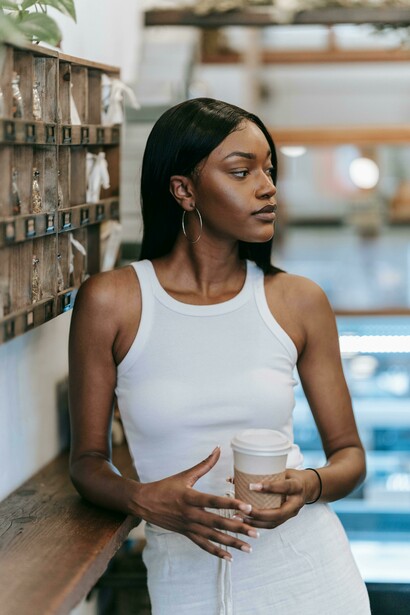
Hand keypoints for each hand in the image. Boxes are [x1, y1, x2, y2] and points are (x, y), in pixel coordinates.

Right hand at [134, 447, 259, 559]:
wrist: (144, 503)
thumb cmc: (165, 486)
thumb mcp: (184, 475)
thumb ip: (204, 464)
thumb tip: (218, 448)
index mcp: (190, 497)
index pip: (214, 501)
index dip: (231, 504)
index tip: (248, 508)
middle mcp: (190, 514)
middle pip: (217, 522)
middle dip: (238, 528)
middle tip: (256, 532)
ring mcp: (188, 526)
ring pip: (213, 537)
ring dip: (232, 543)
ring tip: (248, 548)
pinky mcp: (186, 534)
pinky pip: (203, 545)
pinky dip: (217, 552)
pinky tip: (230, 557)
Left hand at [234, 469, 310, 528]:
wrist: (308, 487)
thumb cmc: (292, 476)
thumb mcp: (284, 470)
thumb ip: (265, 472)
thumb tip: (236, 476)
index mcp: (297, 486)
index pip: (284, 487)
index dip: (269, 487)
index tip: (251, 486)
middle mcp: (296, 503)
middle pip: (278, 513)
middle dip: (259, 513)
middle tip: (243, 508)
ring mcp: (292, 513)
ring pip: (273, 522)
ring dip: (255, 522)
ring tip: (239, 517)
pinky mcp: (285, 519)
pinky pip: (271, 525)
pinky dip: (257, 524)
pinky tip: (245, 521)